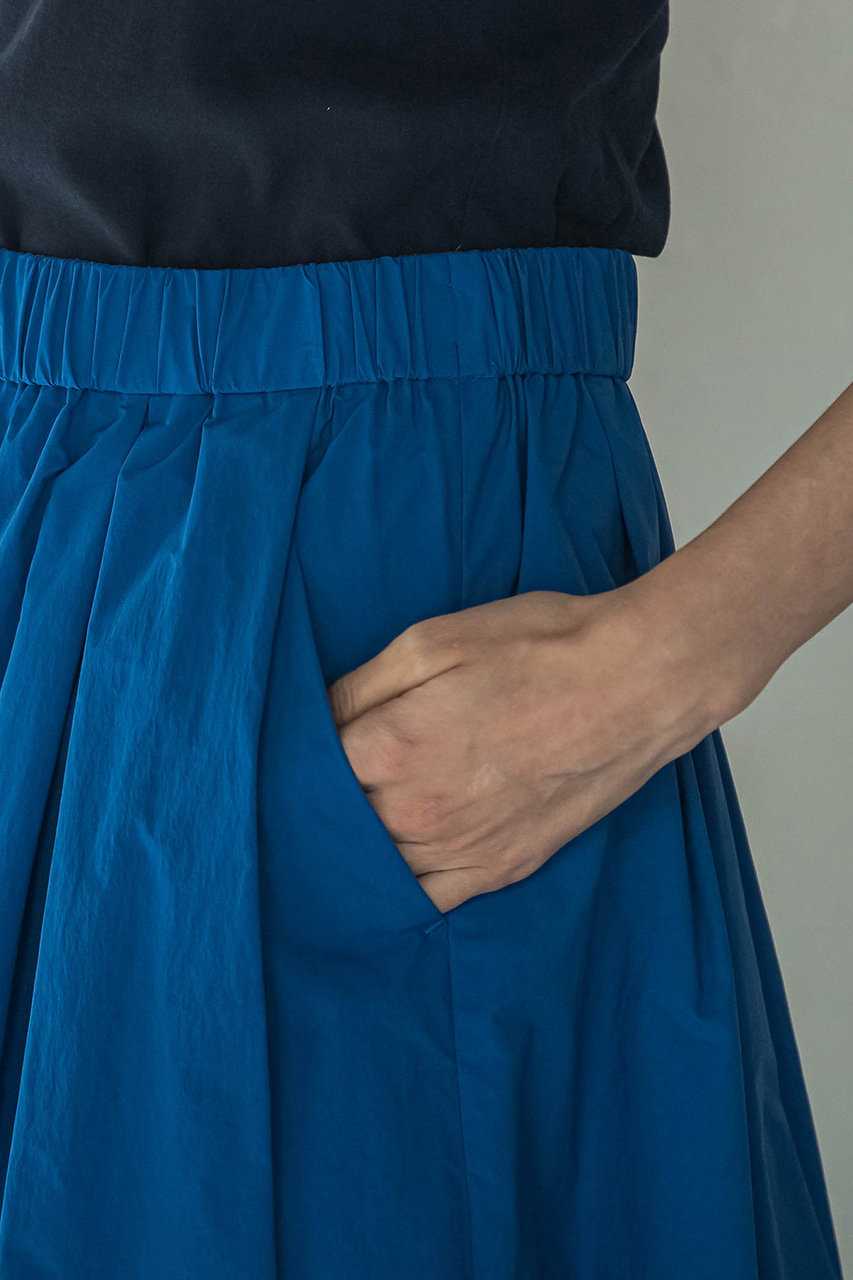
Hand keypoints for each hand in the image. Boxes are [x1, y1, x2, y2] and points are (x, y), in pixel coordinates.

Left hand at [326, 588, 725, 912]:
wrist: (634, 683)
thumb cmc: (539, 649)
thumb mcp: (431, 639)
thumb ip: (358, 686)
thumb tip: (310, 721)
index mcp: (390, 748)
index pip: (306, 772)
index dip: (297, 759)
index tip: (291, 751)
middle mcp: (416, 812)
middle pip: (335, 823)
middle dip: (321, 803)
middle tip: (321, 783)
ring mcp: (460, 849)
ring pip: (374, 865)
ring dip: (354, 846)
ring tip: (349, 822)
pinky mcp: (500, 869)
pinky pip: (427, 898)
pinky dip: (399, 887)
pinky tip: (388, 870)